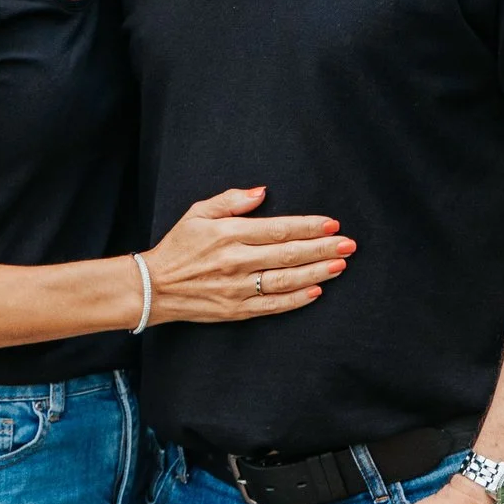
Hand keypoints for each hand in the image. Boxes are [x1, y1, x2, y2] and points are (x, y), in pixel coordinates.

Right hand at [141, 187, 353, 324]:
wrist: (154, 287)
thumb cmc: (178, 246)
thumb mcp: (198, 212)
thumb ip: (230, 199)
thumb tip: (262, 192)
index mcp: (228, 234)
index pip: (278, 229)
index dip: (308, 226)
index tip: (332, 224)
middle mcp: (236, 262)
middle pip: (288, 254)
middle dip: (322, 249)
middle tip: (349, 244)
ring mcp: (237, 289)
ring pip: (285, 280)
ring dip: (316, 273)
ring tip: (339, 265)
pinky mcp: (236, 310)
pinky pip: (272, 305)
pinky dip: (296, 299)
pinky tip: (315, 291)